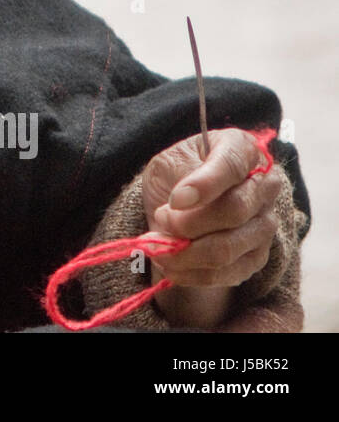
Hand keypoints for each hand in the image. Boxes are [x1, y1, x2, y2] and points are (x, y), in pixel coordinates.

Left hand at [141, 128, 281, 328]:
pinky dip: (193, 273)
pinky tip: (171, 266)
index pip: (232, 165)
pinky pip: (228, 273)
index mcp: (243, 149)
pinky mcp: (257, 256)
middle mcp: (265, 186)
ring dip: (186, 253)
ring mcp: (265, 224)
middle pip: (235, 210)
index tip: (176, 200)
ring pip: (229, 247)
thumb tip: (181, 205)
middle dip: (189, 222)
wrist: (182, 204)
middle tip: (161, 219)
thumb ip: (179, 175)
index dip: (205, 184)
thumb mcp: (170, 160)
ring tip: (157, 248)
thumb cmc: (178, 172)